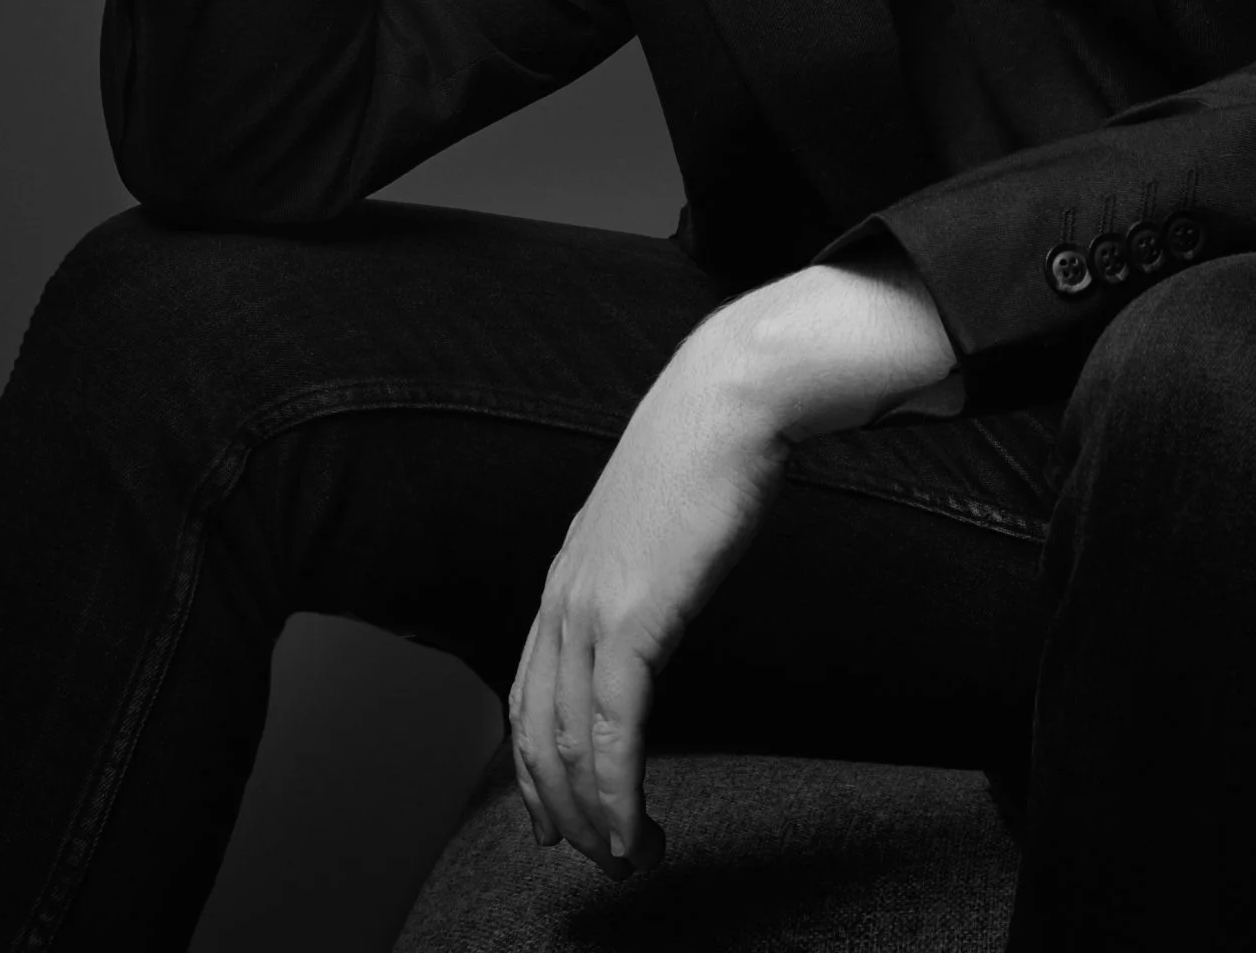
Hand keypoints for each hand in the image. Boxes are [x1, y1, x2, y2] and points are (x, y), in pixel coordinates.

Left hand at [507, 255, 960, 876]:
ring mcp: (591, 605)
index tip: (557, 816)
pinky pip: (612, 727)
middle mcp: (564, 594)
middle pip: (536, 731)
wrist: (728, 397)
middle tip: (597, 858)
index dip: (535, 766)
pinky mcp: (632, 615)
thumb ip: (645, 561)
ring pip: (567, 741)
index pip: (528, 691)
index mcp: (568, 572)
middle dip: (560, 808)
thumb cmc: (708, 446)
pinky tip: (631, 825)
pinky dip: (616, 790)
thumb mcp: (658, 518)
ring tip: (623, 857)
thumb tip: (663, 589)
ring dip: (592, 814)